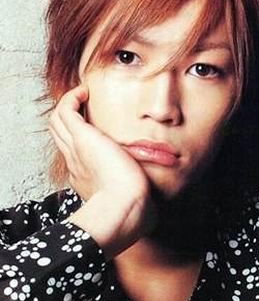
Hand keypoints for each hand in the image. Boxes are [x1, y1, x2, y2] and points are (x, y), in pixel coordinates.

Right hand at [48, 84, 156, 257]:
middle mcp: (76, 161)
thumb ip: (141, 189)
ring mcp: (76, 149)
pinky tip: (85, 92)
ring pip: (57, 121)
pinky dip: (72, 98)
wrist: (124, 207)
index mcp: (85, 175)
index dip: (78, 138)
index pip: (74, 152)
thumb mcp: (133, 195)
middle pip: (60, 133)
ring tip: (83, 95)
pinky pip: (66, 110)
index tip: (94, 130)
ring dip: (68, 104)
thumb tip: (159, 192)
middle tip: (84, 105)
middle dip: (69, 117)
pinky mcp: (83, 137)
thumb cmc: (132, 207)